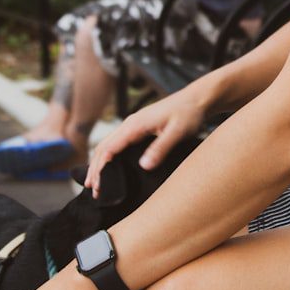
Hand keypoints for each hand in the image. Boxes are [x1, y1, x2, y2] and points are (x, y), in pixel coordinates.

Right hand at [84, 86, 204, 194]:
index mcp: (135, 125)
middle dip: (95, 168)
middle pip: (103, 147)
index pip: (109, 148)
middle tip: (93, 190)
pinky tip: (109, 167)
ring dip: (99, 163)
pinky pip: (117, 143)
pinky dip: (108, 157)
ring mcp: (133, 125)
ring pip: (108, 145)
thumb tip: (144, 166)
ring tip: (95, 183)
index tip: (98, 185)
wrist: (196, 99)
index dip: (100, 167)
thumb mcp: (177, 132)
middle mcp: (130, 124)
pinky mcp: (138, 128)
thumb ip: (160, 148)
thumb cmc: (188, 114)